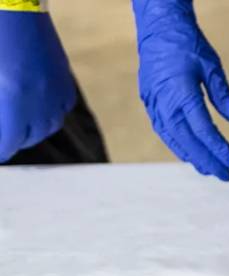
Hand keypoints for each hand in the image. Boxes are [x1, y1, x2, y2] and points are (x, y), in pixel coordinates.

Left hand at [0, 11, 75, 162]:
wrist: (14, 9)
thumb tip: (2, 127)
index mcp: (11, 105)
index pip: (6, 146)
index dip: (0, 150)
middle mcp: (38, 105)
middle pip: (26, 140)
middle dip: (11, 138)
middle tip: (4, 132)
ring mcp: (55, 95)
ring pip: (46, 128)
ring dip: (30, 129)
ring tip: (17, 120)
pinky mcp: (64, 84)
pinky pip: (60, 110)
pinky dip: (47, 113)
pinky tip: (34, 104)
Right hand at [132, 0, 228, 180]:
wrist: (158, 29)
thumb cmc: (186, 44)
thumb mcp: (211, 65)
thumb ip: (222, 94)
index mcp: (181, 92)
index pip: (202, 128)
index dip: (217, 147)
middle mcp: (164, 101)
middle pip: (186, 139)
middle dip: (206, 160)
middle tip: (223, 175)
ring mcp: (154, 103)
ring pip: (172, 138)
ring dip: (190, 156)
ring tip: (207, 169)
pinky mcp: (150, 102)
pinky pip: (163, 129)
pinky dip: (176, 144)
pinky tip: (188, 153)